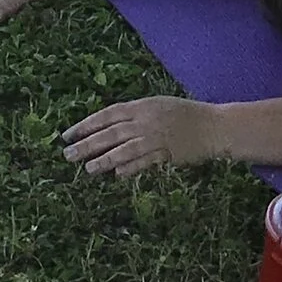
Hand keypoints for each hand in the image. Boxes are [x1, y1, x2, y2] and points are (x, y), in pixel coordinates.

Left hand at [58, 95, 215, 177]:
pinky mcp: (168, 152)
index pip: (107, 115)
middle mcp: (146, 120)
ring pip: (124, 149)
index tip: (68, 134)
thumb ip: (135, 116)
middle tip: (67, 154)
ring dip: (105, 159)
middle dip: (87, 143)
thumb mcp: (158, 107)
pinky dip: (131, 167)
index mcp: (142, 106)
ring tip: (88, 168)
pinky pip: (145, 161)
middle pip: (110, 133)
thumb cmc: (186, 115)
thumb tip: (111, 129)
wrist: (214, 125)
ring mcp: (156, 136)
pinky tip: (117, 175)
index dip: (86, 124)